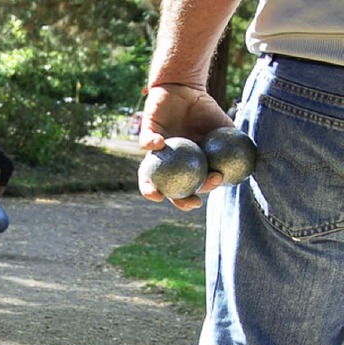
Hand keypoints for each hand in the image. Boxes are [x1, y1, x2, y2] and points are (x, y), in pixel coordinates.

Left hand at [138, 84, 233, 210]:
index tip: (216, 183)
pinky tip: (159, 144)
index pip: (193, 186)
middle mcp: (169, 166)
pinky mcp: (146, 135)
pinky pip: (147, 142)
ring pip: (147, 175)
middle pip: (170, 190)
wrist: (186, 89)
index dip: (203, 191)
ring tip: (155, 194)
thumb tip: (252, 162)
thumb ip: (235, 145)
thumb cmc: (206, 111)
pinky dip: (151, 143)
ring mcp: (156, 154)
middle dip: (177, 201)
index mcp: (188, 168)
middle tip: (189, 201)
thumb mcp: (224, 128)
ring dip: (148, 187)